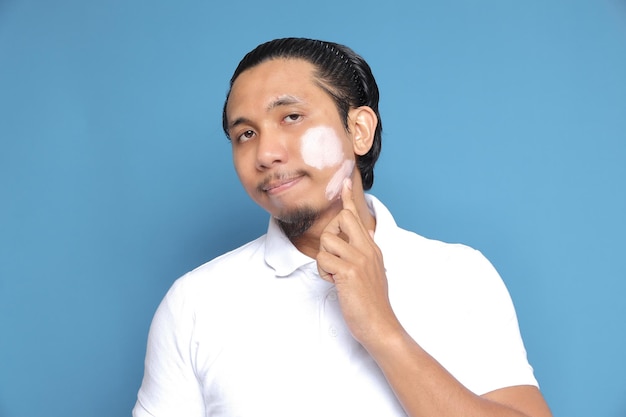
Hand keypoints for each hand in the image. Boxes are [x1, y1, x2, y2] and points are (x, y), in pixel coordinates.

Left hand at [316, 179, 399, 347]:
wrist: (380, 326)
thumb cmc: (372, 302)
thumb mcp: (373, 271)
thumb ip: (365, 252)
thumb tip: (363, 233)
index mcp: (372, 248)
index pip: (359, 218)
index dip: (348, 199)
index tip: (344, 182)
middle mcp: (368, 249)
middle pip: (342, 219)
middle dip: (330, 234)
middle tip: (335, 257)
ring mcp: (359, 259)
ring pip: (327, 241)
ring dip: (325, 260)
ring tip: (336, 277)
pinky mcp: (349, 271)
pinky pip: (323, 260)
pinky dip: (324, 273)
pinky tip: (336, 284)